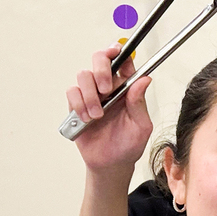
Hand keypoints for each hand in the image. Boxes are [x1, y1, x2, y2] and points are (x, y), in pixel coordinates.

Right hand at [66, 45, 152, 173]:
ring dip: (90, 95)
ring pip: (84, 76)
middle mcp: (109, 88)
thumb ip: (139, 103)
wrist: (111, 164)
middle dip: (101, 69)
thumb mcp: (141, 126)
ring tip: (97, 115)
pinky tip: (87, 119)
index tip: (117, 51)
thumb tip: (144, 79)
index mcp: (127, 89)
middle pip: (100, 60)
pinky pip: (72, 92)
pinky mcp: (77, 105)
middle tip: (106, 89)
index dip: (119, 51)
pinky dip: (78, 104)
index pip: (124, 62)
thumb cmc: (129, 145)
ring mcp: (92, 95)